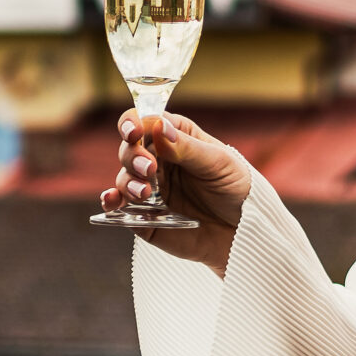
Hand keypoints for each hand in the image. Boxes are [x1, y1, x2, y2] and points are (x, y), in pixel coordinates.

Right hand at [101, 111, 249, 275]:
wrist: (244, 233)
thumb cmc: (237, 189)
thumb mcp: (218, 163)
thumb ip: (187, 148)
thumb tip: (159, 126)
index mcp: (174, 137)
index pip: (145, 122)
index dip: (133, 123)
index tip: (133, 132)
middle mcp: (158, 160)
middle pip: (129, 149)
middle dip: (133, 156)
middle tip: (150, 169)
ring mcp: (150, 188)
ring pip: (124, 177)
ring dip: (128, 181)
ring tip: (145, 193)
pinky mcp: (144, 215)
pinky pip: (121, 207)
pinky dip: (111, 201)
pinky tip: (111, 199)